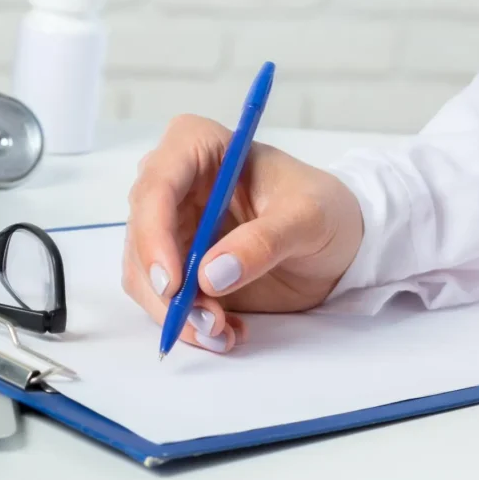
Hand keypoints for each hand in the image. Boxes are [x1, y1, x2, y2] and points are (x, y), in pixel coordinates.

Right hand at [122, 114, 364, 352]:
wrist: (337, 244)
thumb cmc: (325, 210)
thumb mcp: (308, 217)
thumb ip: (264, 241)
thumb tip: (212, 274)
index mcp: (198, 147)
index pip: (157, 184)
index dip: (154, 234)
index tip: (174, 283)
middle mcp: (174, 184)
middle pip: (141, 235)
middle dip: (166, 286)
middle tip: (206, 321)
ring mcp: (170, 226)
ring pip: (143, 274)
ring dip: (174, 311)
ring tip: (222, 332)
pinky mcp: (176, 265)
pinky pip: (159, 298)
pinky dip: (185, 321)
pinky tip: (224, 331)